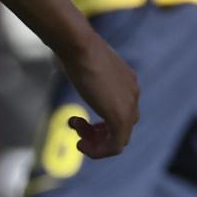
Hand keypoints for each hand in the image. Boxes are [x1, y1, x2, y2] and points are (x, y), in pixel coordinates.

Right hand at [54, 33, 138, 159]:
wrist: (79, 45)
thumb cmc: (74, 48)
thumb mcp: (82, 61)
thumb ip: (83, 69)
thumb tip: (63, 57)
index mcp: (126, 80)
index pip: (122, 109)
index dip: (100, 120)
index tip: (79, 119)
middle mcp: (132, 93)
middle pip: (123, 125)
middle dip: (98, 132)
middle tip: (77, 126)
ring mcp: (129, 105)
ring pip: (121, 138)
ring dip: (97, 144)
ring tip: (78, 140)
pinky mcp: (120, 117)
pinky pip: (116, 145)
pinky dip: (99, 151)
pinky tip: (81, 145)